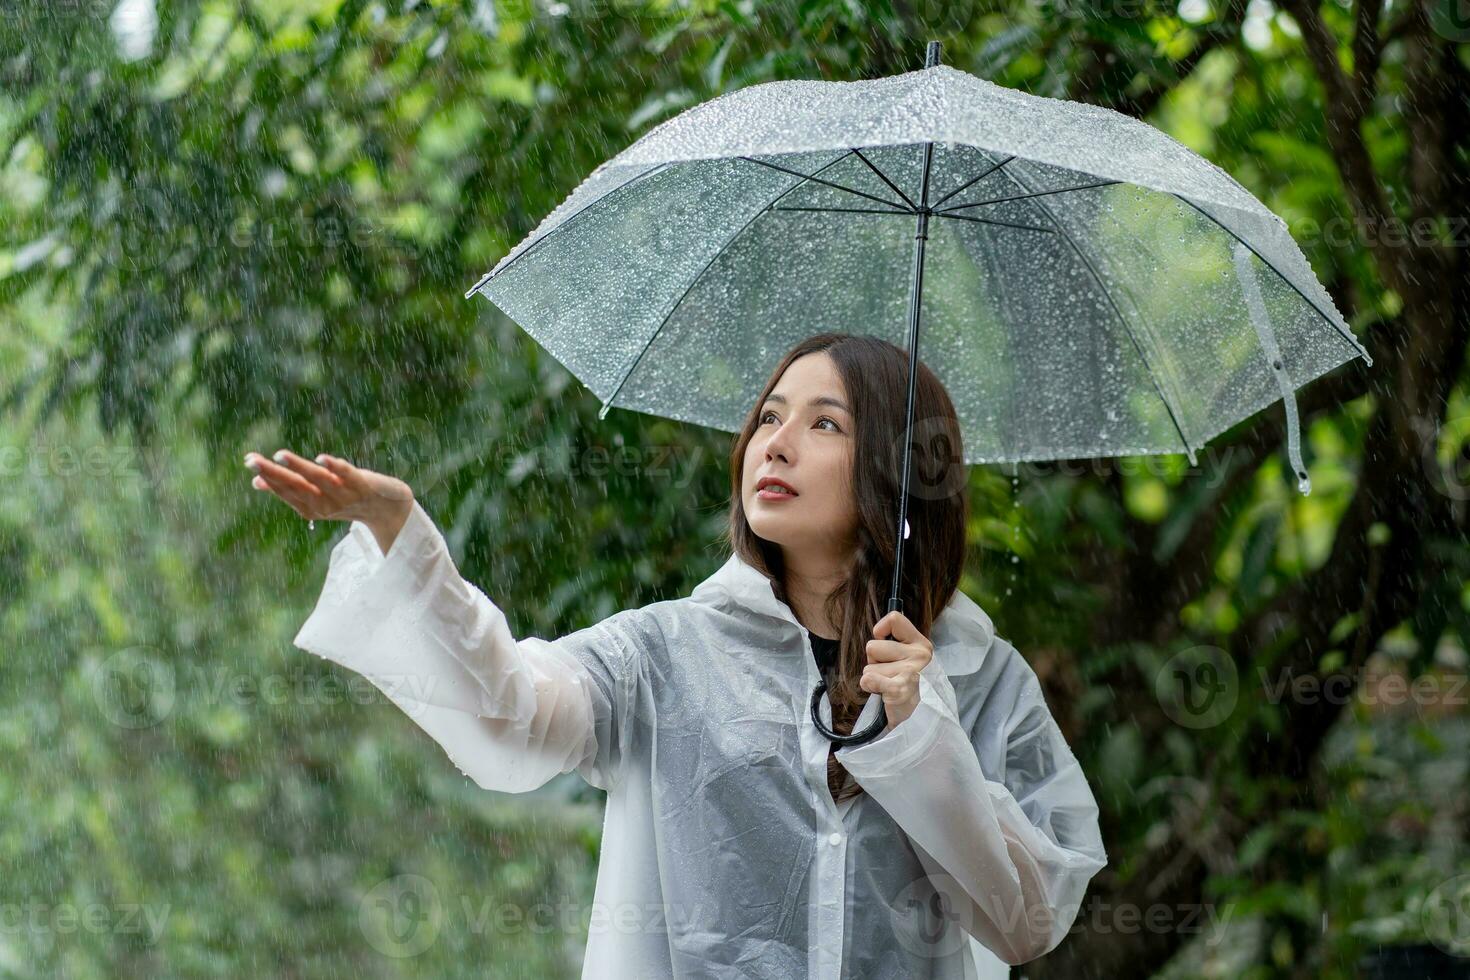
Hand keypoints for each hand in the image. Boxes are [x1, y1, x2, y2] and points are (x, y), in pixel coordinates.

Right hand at [243, 449, 412, 527]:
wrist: (389, 508)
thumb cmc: (347, 498)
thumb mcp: (317, 497)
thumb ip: (291, 490)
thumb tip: (256, 482)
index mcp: (312, 509)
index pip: (286, 491)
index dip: (267, 477)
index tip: (248, 462)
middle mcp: (326, 505)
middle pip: (297, 487)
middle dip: (274, 473)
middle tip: (252, 460)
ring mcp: (345, 496)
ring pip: (319, 480)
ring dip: (299, 468)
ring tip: (280, 455)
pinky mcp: (364, 486)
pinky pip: (348, 476)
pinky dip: (336, 468)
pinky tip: (322, 458)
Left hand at [860, 610, 934, 730]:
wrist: (925, 722)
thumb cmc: (915, 689)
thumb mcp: (915, 661)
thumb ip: (900, 645)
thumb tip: (878, 632)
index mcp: (921, 645)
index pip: (894, 619)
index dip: (880, 630)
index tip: (882, 641)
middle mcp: (918, 656)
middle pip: (872, 646)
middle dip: (874, 662)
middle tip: (889, 675)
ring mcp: (910, 672)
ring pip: (868, 667)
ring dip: (874, 679)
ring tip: (890, 688)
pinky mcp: (898, 690)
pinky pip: (868, 679)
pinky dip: (869, 686)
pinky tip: (882, 693)